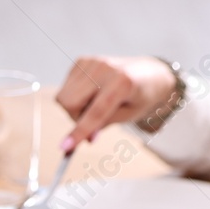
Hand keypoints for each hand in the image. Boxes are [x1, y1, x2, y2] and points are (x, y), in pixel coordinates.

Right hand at [55, 56, 181, 150]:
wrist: (146, 73)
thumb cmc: (140, 96)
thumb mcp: (128, 116)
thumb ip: (104, 125)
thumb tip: (84, 137)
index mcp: (122, 82)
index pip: (95, 112)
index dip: (79, 131)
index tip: (64, 147)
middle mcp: (104, 68)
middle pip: (70, 103)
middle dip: (76, 118)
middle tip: (92, 122)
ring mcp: (91, 62)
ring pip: (63, 97)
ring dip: (74, 108)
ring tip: (94, 105)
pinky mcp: (82, 61)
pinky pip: (65, 88)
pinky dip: (74, 97)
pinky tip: (91, 94)